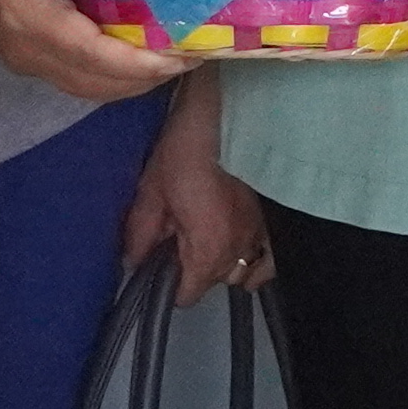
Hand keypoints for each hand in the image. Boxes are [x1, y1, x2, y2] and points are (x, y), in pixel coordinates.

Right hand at [0, 0, 192, 103]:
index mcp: (25, 19)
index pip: (90, 55)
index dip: (137, 62)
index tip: (180, 57)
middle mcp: (26, 49)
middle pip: (96, 83)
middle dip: (147, 77)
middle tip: (196, 55)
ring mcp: (27, 56)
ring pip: (90, 86)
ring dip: (134, 79)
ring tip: (180, 58)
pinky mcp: (33, 52)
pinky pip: (81, 75)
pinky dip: (116, 72)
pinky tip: (145, 53)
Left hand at [114, 85, 266, 291]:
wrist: (227, 113)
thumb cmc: (185, 150)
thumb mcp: (151, 191)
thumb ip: (139, 235)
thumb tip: (133, 262)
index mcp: (207, 250)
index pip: (187, 295)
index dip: (167, 283)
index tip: (159, 261)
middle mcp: (239, 250)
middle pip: (213, 281)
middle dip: (193, 267)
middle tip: (179, 235)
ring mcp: (262, 235)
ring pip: (241, 270)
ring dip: (223, 262)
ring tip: (209, 237)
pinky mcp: (275, 219)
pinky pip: (270, 260)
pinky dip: (258, 261)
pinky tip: (244, 248)